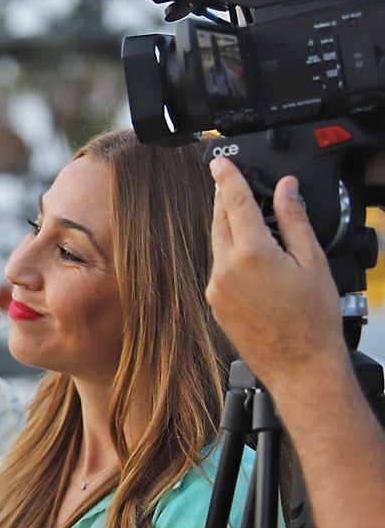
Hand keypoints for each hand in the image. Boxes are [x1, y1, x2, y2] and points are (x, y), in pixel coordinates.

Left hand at [206, 157, 349, 385]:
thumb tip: (286, 189)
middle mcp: (225, 270)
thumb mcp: (312, 261)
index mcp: (251, 254)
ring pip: (216, 245)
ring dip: (227, 227)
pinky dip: (229, 254)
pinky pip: (217, 268)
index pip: (233, 202)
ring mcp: (216, 289)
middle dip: (224, 200)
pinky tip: (248, 256)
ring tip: (245, 217)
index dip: (227, 177)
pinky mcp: (214, 304)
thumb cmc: (312, 319)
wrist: (299, 365)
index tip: (219, 162)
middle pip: (219, 221)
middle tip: (230, 182)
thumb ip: (294, 220)